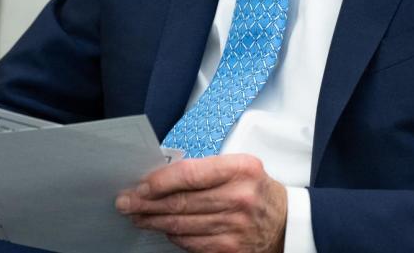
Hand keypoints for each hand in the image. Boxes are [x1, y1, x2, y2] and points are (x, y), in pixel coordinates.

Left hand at [116, 154, 286, 252]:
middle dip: (146, 202)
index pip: (189, 174)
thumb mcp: (240, 168)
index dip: (159, 181)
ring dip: (153, 221)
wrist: (287, 223)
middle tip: (126, 202)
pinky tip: (163, 228)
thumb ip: (205, 170)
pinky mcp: (230, 249)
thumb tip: (161, 178)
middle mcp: (239, 198)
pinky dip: (173, 236)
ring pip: (181, 224)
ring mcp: (235, 227)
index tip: (140, 184)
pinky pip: (191, 243)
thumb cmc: (257, 191)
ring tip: (138, 216)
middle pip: (180, 202)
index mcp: (241, 170)